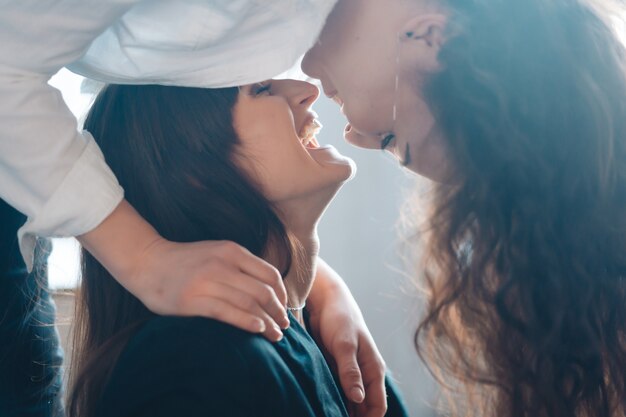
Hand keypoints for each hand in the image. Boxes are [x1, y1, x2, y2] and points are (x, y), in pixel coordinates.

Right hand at [79, 200, 289, 341]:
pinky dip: (247, 322)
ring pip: (249, 303)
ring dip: (268, 322)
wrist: (147, 262)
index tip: (285, 308)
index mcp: (232, 251)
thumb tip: (270, 289)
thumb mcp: (217, 253)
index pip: (270, 274)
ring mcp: (207, 281)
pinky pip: (228, 312)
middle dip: (279, 312)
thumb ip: (240, 266)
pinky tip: (257, 329)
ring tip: (275, 335)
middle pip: (263, 291)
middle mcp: (222, 264)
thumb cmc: (185, 262)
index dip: (283, 294)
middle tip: (285, 327)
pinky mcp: (192, 300)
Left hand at [308, 259, 386, 416]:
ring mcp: (350, 372)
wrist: (326, 300)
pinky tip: (319, 406)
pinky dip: (331, 400)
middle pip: (364, 408)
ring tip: (323, 415)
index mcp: (374, 369)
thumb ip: (350, 371)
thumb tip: (358, 398)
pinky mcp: (336, 369)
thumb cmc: (339, 318)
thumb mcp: (344, 345)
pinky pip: (336, 391)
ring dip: (341, 410)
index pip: (377, 406)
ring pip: (349, 401)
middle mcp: (364, 374)